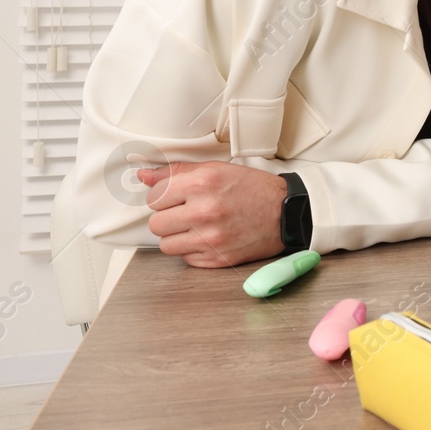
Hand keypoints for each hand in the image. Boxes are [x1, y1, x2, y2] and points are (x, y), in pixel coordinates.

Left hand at [139, 162, 287, 267]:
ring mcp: (210, 238)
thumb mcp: (217, 170)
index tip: (178, 196)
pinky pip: (185, 259)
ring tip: (198, 226)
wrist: (286, 212)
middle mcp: (204, 212)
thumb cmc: (253, 189)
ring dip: (178, 236)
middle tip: (188, 212)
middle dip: (169, 218)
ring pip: (166, 245)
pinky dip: (194, 250)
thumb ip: (177, 172)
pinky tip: (209, 238)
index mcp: (202, 184)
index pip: (154, 197)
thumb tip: (144, 175)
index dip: (165, 196)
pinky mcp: (217, 259)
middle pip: (156, 223)